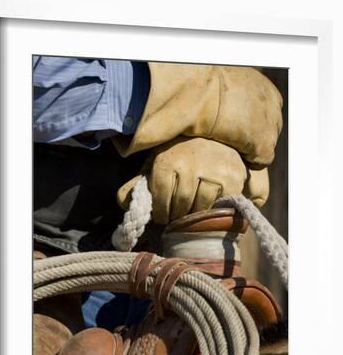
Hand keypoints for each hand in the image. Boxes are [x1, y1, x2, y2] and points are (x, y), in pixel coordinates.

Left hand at [117, 137, 269, 224]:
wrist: (213, 139)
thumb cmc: (178, 157)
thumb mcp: (155, 167)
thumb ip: (137, 186)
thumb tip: (121, 202)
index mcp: (167, 161)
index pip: (160, 200)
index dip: (160, 212)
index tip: (163, 215)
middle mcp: (190, 164)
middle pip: (180, 205)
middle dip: (176, 215)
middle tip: (177, 215)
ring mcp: (214, 171)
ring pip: (200, 207)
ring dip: (195, 214)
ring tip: (192, 210)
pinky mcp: (233, 178)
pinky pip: (220, 204)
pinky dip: (214, 209)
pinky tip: (209, 204)